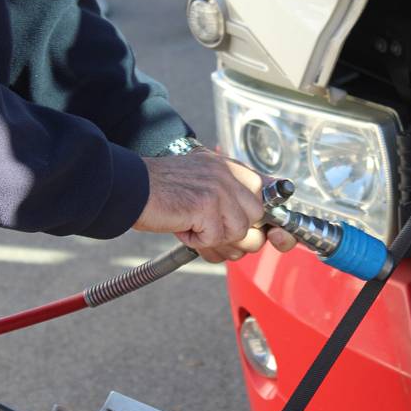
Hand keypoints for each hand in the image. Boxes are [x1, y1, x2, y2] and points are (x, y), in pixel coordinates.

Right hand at [134, 150, 295, 260]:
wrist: (130, 187)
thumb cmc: (163, 192)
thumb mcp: (204, 185)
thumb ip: (233, 200)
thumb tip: (265, 232)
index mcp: (233, 168)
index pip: (274, 193)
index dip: (278, 221)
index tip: (280, 235)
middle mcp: (231, 174)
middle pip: (259, 222)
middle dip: (239, 237)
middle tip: (210, 232)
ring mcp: (221, 188)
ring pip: (241, 235)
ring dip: (216, 242)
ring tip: (193, 228)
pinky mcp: (207, 205)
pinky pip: (216, 240)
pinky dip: (198, 242)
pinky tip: (183, 227)